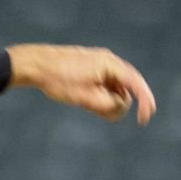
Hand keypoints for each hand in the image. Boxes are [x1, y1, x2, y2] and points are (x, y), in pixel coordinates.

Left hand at [6, 44, 155, 124]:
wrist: (36, 64)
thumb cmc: (58, 80)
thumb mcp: (85, 98)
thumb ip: (108, 105)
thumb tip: (121, 106)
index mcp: (110, 64)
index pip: (136, 84)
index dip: (144, 102)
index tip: (145, 119)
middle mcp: (108, 61)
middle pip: (126, 88)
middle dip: (117, 104)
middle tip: (97, 112)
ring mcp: (100, 63)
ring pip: (115, 88)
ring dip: (107, 101)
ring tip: (86, 105)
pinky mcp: (92, 67)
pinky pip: (105, 84)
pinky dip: (101, 95)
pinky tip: (85, 101)